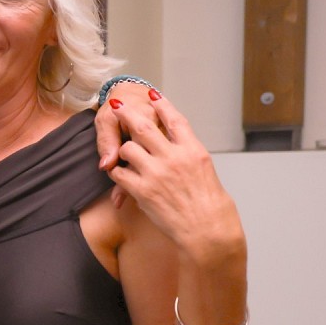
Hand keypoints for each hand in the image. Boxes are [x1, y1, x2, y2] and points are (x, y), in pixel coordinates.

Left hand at [101, 88, 244, 264]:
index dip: (161, 105)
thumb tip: (175, 146)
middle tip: (115, 105)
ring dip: (123, 151)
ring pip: (128, 148)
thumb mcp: (205, 172)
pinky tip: (119, 175)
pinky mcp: (143, 191)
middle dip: (127, 113)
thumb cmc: (210, 206)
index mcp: (194, 150)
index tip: (150, 94)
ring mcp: (157, 173)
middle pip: (144, 126)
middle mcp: (175, 157)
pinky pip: (119, 174)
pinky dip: (117, 174)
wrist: (207, 230)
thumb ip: (187, 156)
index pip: (174, 119)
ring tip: (124, 156)